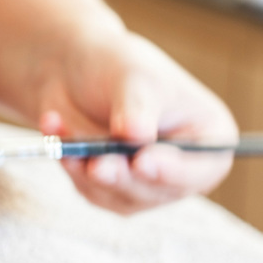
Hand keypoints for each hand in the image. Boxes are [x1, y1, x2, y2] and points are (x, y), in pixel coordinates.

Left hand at [36, 25, 235, 213]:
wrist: (76, 70)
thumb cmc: (117, 67)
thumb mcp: (134, 78)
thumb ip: (137, 109)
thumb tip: (136, 137)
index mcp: (208, 139)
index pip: (202, 168)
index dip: (173, 171)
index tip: (142, 160)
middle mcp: (181, 170)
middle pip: (156, 191)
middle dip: (121, 176)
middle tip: (96, 163)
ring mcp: (144, 185)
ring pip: (116, 195)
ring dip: (85, 167)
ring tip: (62, 129)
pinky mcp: (107, 190)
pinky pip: (86, 187)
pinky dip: (67, 161)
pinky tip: (54, 129)